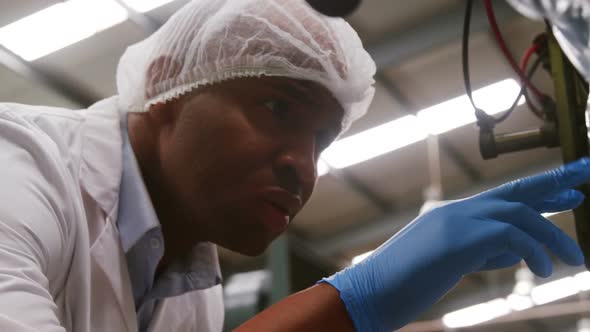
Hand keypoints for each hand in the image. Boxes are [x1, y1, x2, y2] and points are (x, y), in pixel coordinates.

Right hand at [321, 158, 589, 331]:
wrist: (370, 292)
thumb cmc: (405, 283)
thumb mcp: (450, 264)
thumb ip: (480, 250)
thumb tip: (514, 248)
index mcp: (453, 216)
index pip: (503, 198)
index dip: (538, 191)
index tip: (568, 188)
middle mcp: (457, 212)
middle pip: (514, 192)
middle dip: (553, 185)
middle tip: (584, 182)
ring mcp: (457, 222)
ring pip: (519, 215)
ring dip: (553, 236)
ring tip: (575, 260)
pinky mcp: (459, 238)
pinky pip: (511, 236)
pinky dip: (534, 251)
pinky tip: (543, 271)